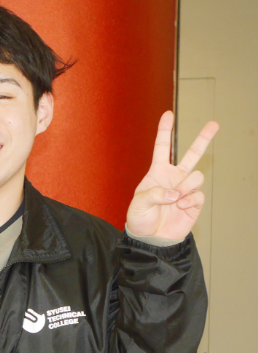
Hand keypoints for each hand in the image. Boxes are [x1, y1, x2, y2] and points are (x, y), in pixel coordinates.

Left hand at [126, 110, 218, 239]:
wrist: (151, 238)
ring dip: (185, 187)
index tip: (168, 114)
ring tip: (175, 199)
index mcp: (157, 173)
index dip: (164, 131)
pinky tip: (180, 207)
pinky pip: (198, 195)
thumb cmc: (140, 219)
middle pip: (192, 154)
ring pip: (196, 176)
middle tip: (214, 124)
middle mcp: (174, 178)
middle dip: (203, 139)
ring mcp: (185, 189)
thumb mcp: (138, 204)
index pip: (162, 148)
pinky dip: (188, 201)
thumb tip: (175, 193)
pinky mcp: (194, 202)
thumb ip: (154, 195)